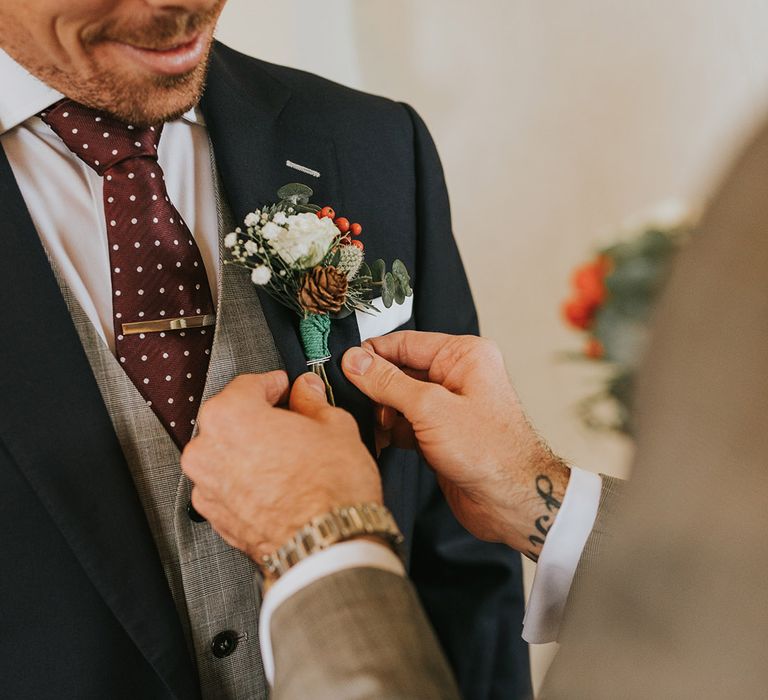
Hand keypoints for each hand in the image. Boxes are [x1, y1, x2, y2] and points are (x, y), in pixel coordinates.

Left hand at [181, 371, 382, 561]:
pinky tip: (279, 483)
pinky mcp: (215, 516)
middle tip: (292, 420)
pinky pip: (229, 485)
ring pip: (228, 453)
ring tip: (289, 456)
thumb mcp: (334, 426)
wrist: (326, 546)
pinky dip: (248, 480)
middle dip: (261, 416)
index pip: (249, 384)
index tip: (288, 388)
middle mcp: (207, 449)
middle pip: (232, 419)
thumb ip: (313, 402)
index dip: (275, 384)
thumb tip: (307, 391)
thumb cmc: (329, 489)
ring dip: (252, 449)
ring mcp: (207, 486)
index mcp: (229, 415)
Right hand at [342, 332, 568, 559]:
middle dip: (374, 386)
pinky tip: (376, 440)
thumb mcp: (430, 409)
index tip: (342, 366)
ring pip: (399, 399)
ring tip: (366, 424)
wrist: (511, 501)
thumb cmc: (487, 451)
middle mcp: (457, 376)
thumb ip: (387, 382)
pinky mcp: (440, 434)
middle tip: (347, 399)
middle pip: (400, 370)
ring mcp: (448, 406)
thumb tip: (354, 360)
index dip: (372, 354)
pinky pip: (404, 423)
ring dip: (379, 411)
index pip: (406, 342)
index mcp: (463, 355)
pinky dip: (388, 431)